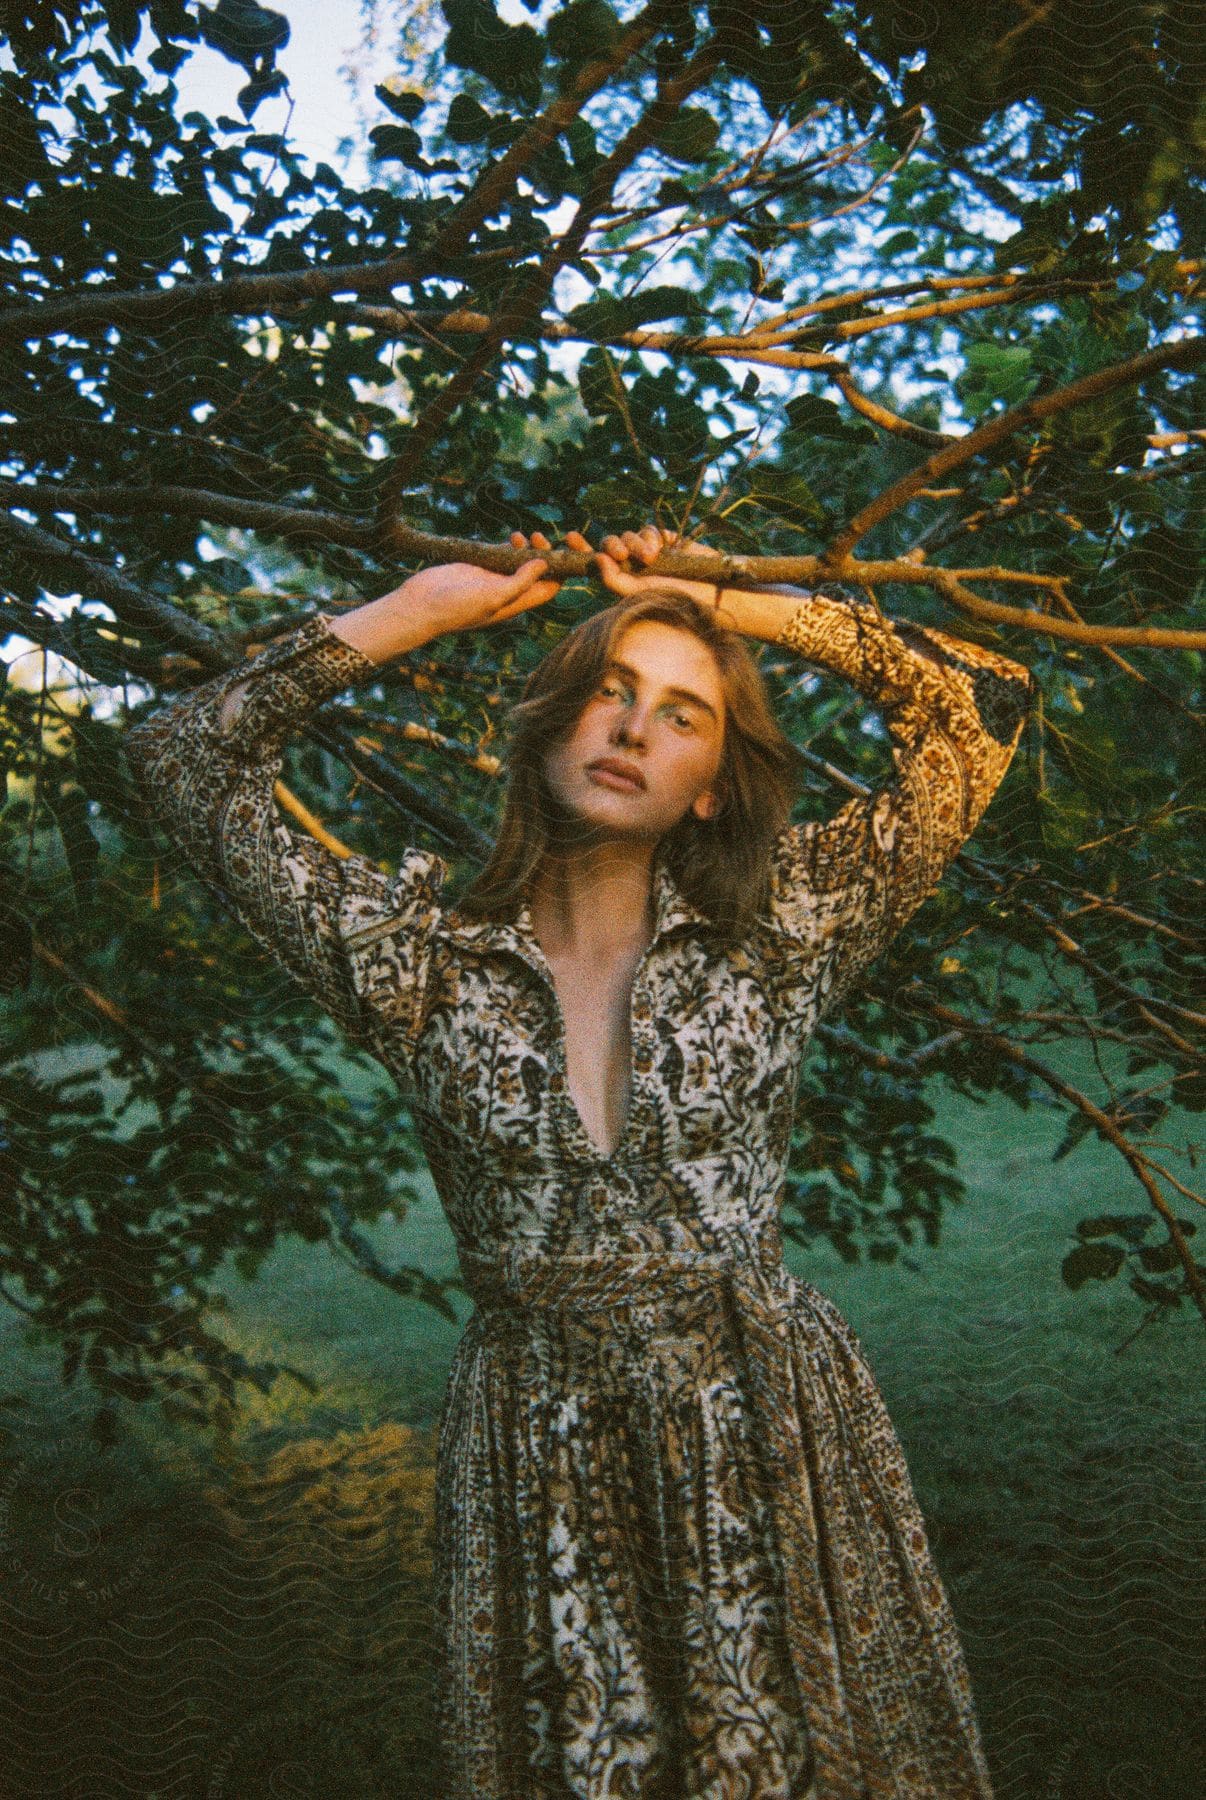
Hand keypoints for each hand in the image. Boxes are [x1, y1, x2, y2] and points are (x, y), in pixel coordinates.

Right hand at [398, 531, 561, 637]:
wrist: (421, 605)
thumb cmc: (455, 607)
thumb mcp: (492, 596)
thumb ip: (519, 582)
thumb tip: (545, 565)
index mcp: (516, 603)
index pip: (550, 587)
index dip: (560, 570)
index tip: (561, 550)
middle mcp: (509, 592)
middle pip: (538, 573)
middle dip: (544, 554)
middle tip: (538, 536)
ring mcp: (494, 579)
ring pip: (520, 562)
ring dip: (527, 548)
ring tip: (524, 535)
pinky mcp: (479, 568)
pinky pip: (501, 555)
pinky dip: (509, 545)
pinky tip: (510, 536)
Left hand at [570, 522, 724, 603]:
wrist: (712, 589)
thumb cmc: (676, 598)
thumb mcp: (641, 593)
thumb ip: (616, 581)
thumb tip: (597, 560)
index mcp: (622, 580)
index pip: (596, 562)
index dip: (581, 549)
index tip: (571, 537)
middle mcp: (632, 565)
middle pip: (611, 543)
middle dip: (614, 544)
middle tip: (622, 554)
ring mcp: (648, 551)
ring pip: (629, 535)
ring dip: (636, 542)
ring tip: (651, 557)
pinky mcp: (664, 540)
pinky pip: (648, 529)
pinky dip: (650, 535)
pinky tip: (661, 546)